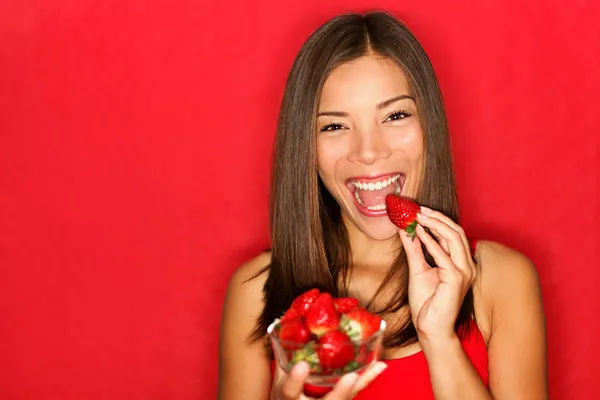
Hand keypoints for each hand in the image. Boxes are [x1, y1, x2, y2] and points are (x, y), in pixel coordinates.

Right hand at [270, 361, 386, 399]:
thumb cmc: (285, 397)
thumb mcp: (279, 379)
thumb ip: (282, 356)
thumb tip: (280, 326)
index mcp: (288, 399)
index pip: (290, 392)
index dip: (296, 380)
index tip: (302, 366)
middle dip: (340, 392)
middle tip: (351, 378)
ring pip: (345, 399)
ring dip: (362, 382)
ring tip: (377, 366)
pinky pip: (354, 392)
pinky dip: (367, 379)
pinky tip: (380, 366)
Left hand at [398, 206, 475, 342]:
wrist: (430, 328)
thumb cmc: (427, 303)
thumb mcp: (418, 269)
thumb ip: (415, 249)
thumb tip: (406, 229)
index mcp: (460, 263)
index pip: (453, 234)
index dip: (437, 219)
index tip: (419, 210)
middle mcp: (466, 265)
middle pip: (456, 232)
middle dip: (437, 217)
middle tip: (418, 209)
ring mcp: (464, 272)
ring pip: (454, 238)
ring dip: (434, 224)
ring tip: (417, 216)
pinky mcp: (456, 279)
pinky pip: (443, 255)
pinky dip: (430, 241)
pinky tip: (418, 232)